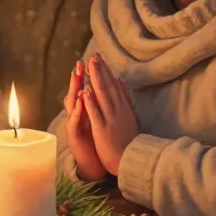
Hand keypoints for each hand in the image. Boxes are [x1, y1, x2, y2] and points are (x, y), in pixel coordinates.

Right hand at [64, 60, 104, 181]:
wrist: (93, 163)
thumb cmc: (97, 141)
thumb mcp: (99, 120)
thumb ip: (99, 106)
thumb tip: (104, 90)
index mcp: (85, 111)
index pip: (86, 89)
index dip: (88, 75)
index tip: (92, 60)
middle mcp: (77, 115)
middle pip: (76, 93)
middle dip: (78, 77)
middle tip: (80, 63)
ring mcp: (74, 124)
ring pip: (73, 104)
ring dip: (75, 89)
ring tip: (77, 76)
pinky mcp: (74, 134)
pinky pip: (75, 120)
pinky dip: (78, 109)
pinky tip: (81, 100)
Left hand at [81, 54, 138, 175]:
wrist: (130, 160)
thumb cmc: (128, 139)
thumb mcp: (130, 115)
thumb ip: (125, 98)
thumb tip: (120, 79)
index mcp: (123, 107)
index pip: (114, 84)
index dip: (106, 70)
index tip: (99, 57)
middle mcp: (118, 110)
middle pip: (108, 86)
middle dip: (100, 70)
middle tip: (93, 55)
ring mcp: (110, 119)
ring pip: (102, 95)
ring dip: (95, 79)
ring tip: (89, 65)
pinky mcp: (102, 129)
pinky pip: (95, 113)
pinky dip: (91, 101)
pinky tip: (85, 91)